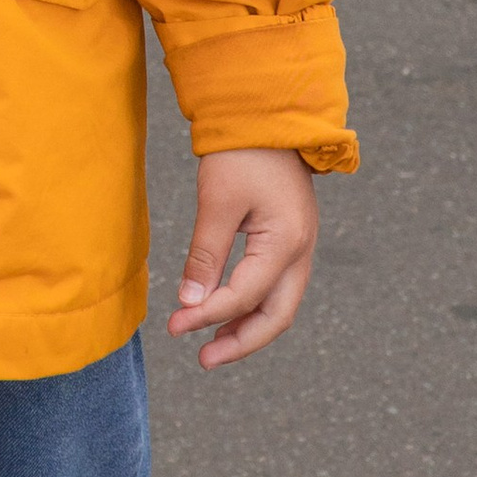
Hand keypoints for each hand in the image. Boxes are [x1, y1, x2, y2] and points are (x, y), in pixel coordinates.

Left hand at [166, 148, 320, 369]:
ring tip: (210, 348)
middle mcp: (302, 251)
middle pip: (277, 316)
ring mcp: (301, 247)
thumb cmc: (242, 153)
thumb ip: (206, 255)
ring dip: (248, 329)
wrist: (269, 116)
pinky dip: (253, 307)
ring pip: (280, 306)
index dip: (208, 315)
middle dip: (240, 343)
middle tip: (203, 359)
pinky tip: (227, 314)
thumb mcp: (218, 201)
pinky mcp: (291, 241)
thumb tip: (190, 302)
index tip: (175, 325)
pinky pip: (277, 288)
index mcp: (286, 242)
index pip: (244, 295)